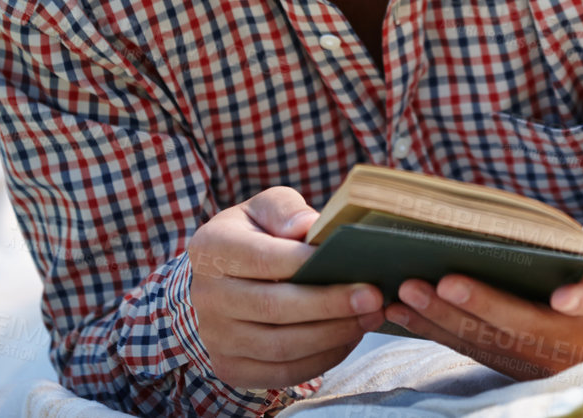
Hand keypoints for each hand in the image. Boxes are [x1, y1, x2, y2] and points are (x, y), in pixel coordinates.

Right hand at [186, 187, 385, 389]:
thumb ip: (285, 210)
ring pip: (281, 346)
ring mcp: (217, 338)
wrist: (217, 281)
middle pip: (274, 308)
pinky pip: (282, 372)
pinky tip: (349, 338)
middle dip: (330, 305)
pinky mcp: (232, 367)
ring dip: (333, 335)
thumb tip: (309, 227)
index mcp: (212, 249)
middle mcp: (208, 297)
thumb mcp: (262, 209)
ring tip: (370, 317)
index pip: (263, 259)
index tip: (352, 264)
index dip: (307, 263)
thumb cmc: (251, 237)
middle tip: (374, 297)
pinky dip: (322, 359)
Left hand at [384, 185, 582, 378]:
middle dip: (481, 305)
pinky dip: (433, 329)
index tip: (564, 297)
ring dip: (443, 319)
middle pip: (524, 326)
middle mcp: (574, 341)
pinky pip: (469, 346)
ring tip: (404, 291)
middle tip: (439, 280)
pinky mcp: (512, 358)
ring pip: (488, 340)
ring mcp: (539, 355)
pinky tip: (399, 308)